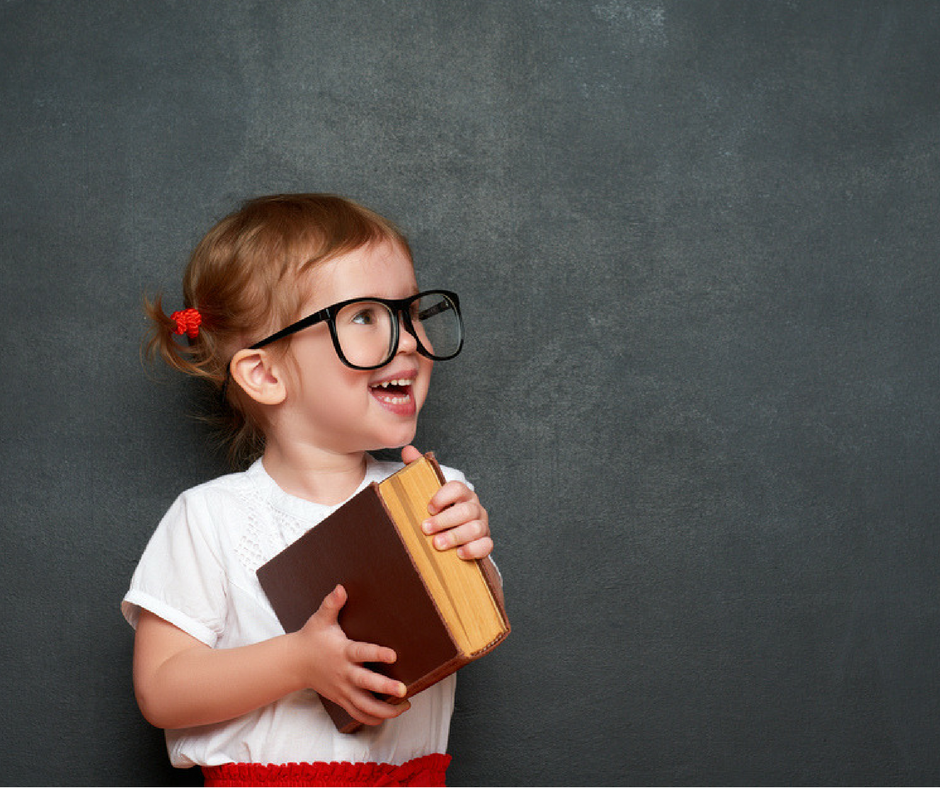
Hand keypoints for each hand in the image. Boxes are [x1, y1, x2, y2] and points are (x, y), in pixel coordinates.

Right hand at [293, 585, 410, 725]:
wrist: (294, 663)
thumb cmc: (312, 638)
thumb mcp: (320, 619)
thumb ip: (332, 604)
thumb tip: (341, 588)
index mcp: (341, 652)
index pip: (361, 653)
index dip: (377, 654)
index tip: (393, 654)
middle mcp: (343, 673)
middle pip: (365, 684)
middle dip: (385, 689)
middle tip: (403, 690)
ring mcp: (342, 689)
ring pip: (364, 705)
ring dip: (384, 710)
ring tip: (404, 706)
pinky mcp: (342, 699)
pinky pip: (358, 714)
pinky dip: (373, 718)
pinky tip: (390, 715)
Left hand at [401, 445, 492, 560]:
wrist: (451, 539)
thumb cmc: (439, 513)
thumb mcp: (427, 492)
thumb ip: (417, 469)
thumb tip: (407, 449)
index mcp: (461, 494)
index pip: (458, 488)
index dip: (444, 496)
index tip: (429, 507)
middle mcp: (474, 507)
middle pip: (466, 510)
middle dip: (445, 520)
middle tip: (426, 529)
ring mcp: (482, 525)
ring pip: (475, 529)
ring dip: (455, 536)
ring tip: (437, 544)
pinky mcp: (485, 542)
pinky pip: (486, 545)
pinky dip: (473, 549)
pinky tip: (459, 553)